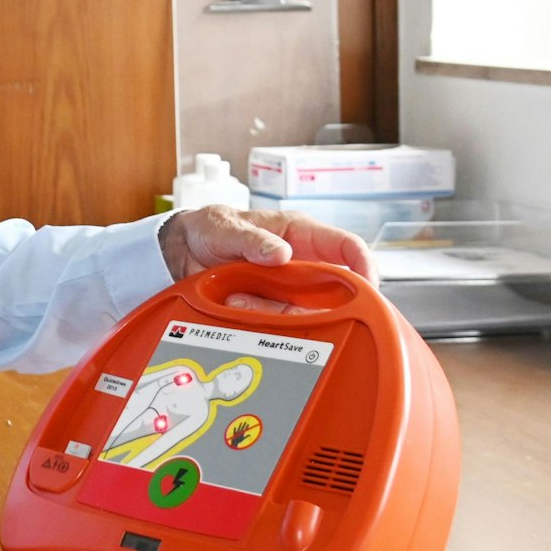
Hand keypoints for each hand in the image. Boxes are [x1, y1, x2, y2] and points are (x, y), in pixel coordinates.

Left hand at [159, 205, 375, 312]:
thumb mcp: (225, 227)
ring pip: (301, 312)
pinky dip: (257, 318)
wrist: (181, 252)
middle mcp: (299, 263)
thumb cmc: (210, 228)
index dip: (364, 266)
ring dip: (273, 312)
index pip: (346, 247)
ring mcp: (285, 288)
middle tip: (288, 309)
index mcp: (299, 234)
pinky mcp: (269, 307)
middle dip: (317, 306)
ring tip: (238, 296)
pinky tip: (234, 303)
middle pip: (331, 291)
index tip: (369, 287)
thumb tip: (281, 253)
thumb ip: (252, 239)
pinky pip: (276, 323)